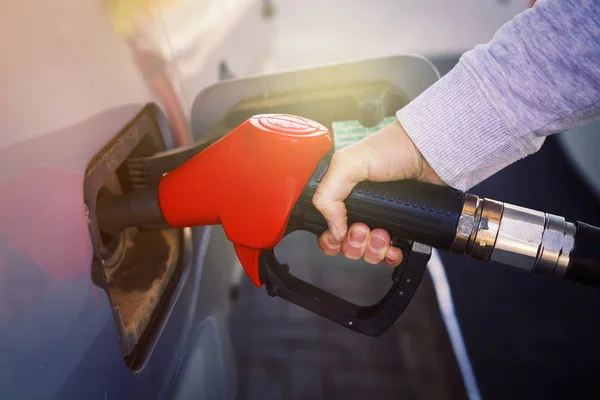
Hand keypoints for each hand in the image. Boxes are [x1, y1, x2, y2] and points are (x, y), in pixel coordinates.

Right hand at [312, 120, 444, 266]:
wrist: (430, 153)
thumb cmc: (392, 148)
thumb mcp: (348, 163)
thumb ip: (328, 194)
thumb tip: (333, 230)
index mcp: (343, 196)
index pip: (327, 228)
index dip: (330, 238)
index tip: (340, 234)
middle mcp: (361, 210)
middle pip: (347, 245)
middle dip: (354, 243)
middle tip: (364, 228)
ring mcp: (383, 221)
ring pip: (368, 253)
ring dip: (373, 249)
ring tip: (383, 233)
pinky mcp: (403, 229)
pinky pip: (390, 255)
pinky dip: (390, 256)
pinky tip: (393, 247)